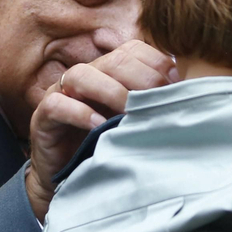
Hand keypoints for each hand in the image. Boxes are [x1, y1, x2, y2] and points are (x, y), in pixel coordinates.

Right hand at [25, 41, 176, 217]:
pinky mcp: (43, 117)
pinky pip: (58, 104)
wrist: (70, 181)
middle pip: (112, 60)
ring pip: (81, 74)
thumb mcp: (135, 123)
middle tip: (156, 100)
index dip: (156, 63)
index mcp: (108, 72)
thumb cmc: (107, 148)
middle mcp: (86, 77)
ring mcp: (62, 94)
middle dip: (139, 77)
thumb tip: (187, 94)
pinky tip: (99, 125)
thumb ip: (154, 106)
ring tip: (128, 112)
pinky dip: (80, 112)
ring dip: (110, 90)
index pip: (132, 50)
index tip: (176, 85)